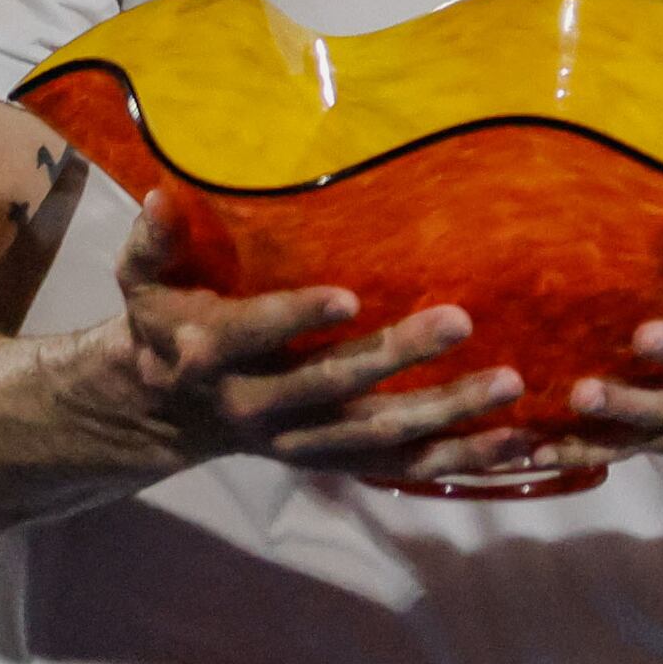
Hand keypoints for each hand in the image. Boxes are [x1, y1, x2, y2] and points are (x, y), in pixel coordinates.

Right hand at [95, 193, 533, 480]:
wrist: (166, 409)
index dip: (298, 318)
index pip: (254, 335)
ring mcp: (305, 444)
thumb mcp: (142, 280)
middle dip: (398, 357)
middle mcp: (260, 408)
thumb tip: (162, 195)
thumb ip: (154, 241)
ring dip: (449, 417)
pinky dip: (464, 460)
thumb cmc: (167, 321)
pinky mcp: (341, 463)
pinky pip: (407, 469)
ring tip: (512, 387)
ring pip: (382, 439)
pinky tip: (520, 441)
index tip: (350, 296)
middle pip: (334, 389)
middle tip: (461, 320)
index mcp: (210, 355)